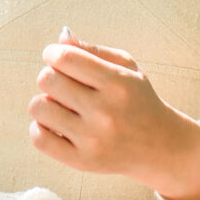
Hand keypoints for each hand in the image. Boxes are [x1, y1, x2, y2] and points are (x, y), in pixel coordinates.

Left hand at [29, 31, 199, 199]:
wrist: (160, 146)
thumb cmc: (137, 99)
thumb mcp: (125, 67)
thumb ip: (92, 50)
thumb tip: (61, 37)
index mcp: (117, 83)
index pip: (65, 58)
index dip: (52, 53)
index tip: (56, 57)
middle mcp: (105, 112)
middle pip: (48, 80)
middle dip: (50, 76)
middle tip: (63, 83)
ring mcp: (93, 139)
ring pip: (39, 108)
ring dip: (45, 102)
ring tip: (61, 105)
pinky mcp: (83, 162)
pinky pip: (39, 138)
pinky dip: (40, 128)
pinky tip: (56, 124)